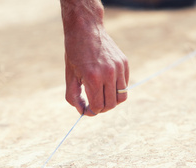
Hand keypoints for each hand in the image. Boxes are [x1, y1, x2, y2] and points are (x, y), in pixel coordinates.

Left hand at [62, 1, 129, 115]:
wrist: (85, 28)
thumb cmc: (74, 52)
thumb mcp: (70, 76)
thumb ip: (74, 97)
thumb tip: (83, 112)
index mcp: (93, 78)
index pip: (98, 106)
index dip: (91, 112)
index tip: (86, 110)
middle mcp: (108, 74)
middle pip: (111, 104)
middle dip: (101, 109)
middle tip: (93, 105)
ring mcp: (118, 68)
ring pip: (121, 97)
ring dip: (111, 101)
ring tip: (102, 96)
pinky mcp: (124, 63)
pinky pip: (125, 84)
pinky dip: (117, 89)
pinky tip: (106, 83)